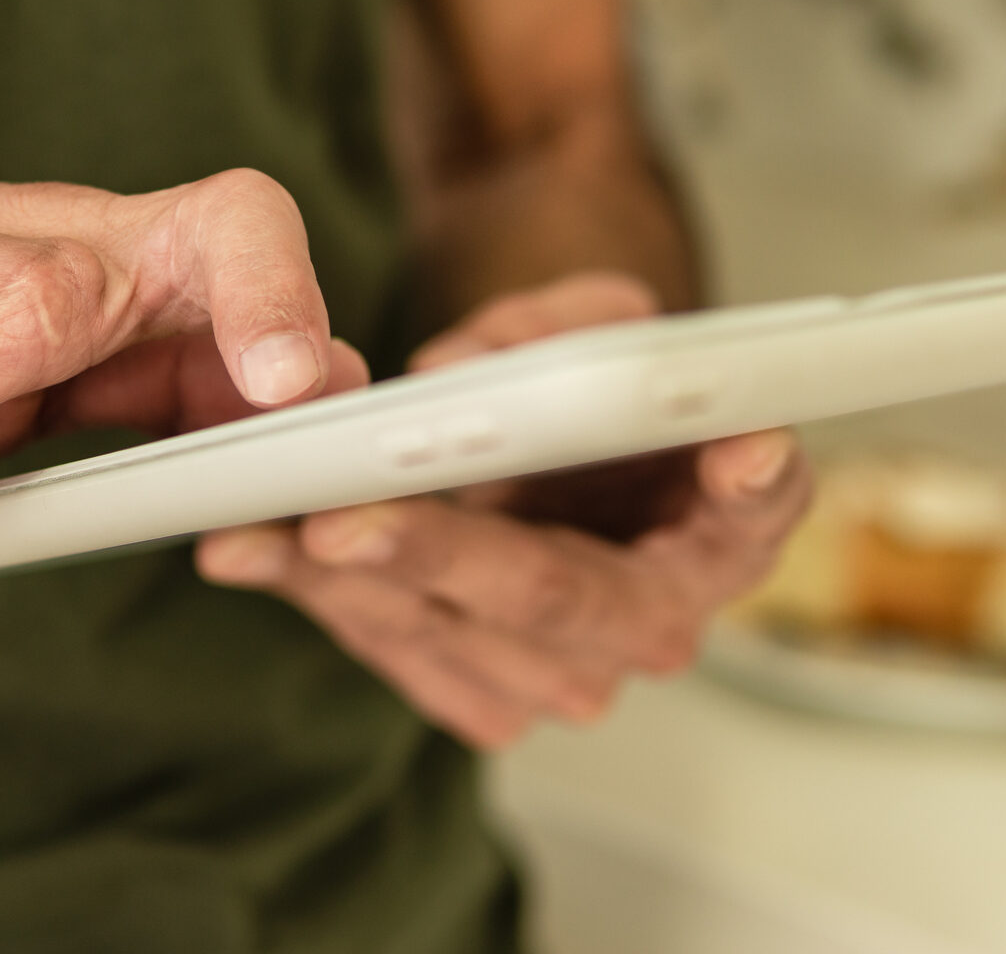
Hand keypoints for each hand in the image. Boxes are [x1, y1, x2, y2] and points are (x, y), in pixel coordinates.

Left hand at [195, 273, 812, 748]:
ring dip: (345, 585)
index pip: (753, 511)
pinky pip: (399, 653)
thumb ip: (569, 323)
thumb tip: (478, 364)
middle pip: (553, 596)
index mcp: (729, 523)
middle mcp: (657, 617)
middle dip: (437, 557)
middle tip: (347, 521)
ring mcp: (571, 671)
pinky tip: (252, 552)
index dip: (746, 491)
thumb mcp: (597, 315)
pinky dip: (319, 599)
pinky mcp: (487, 690)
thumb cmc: (590, 384)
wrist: (550, 449)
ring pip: (454, 638)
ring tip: (257, 530)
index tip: (736, 458)